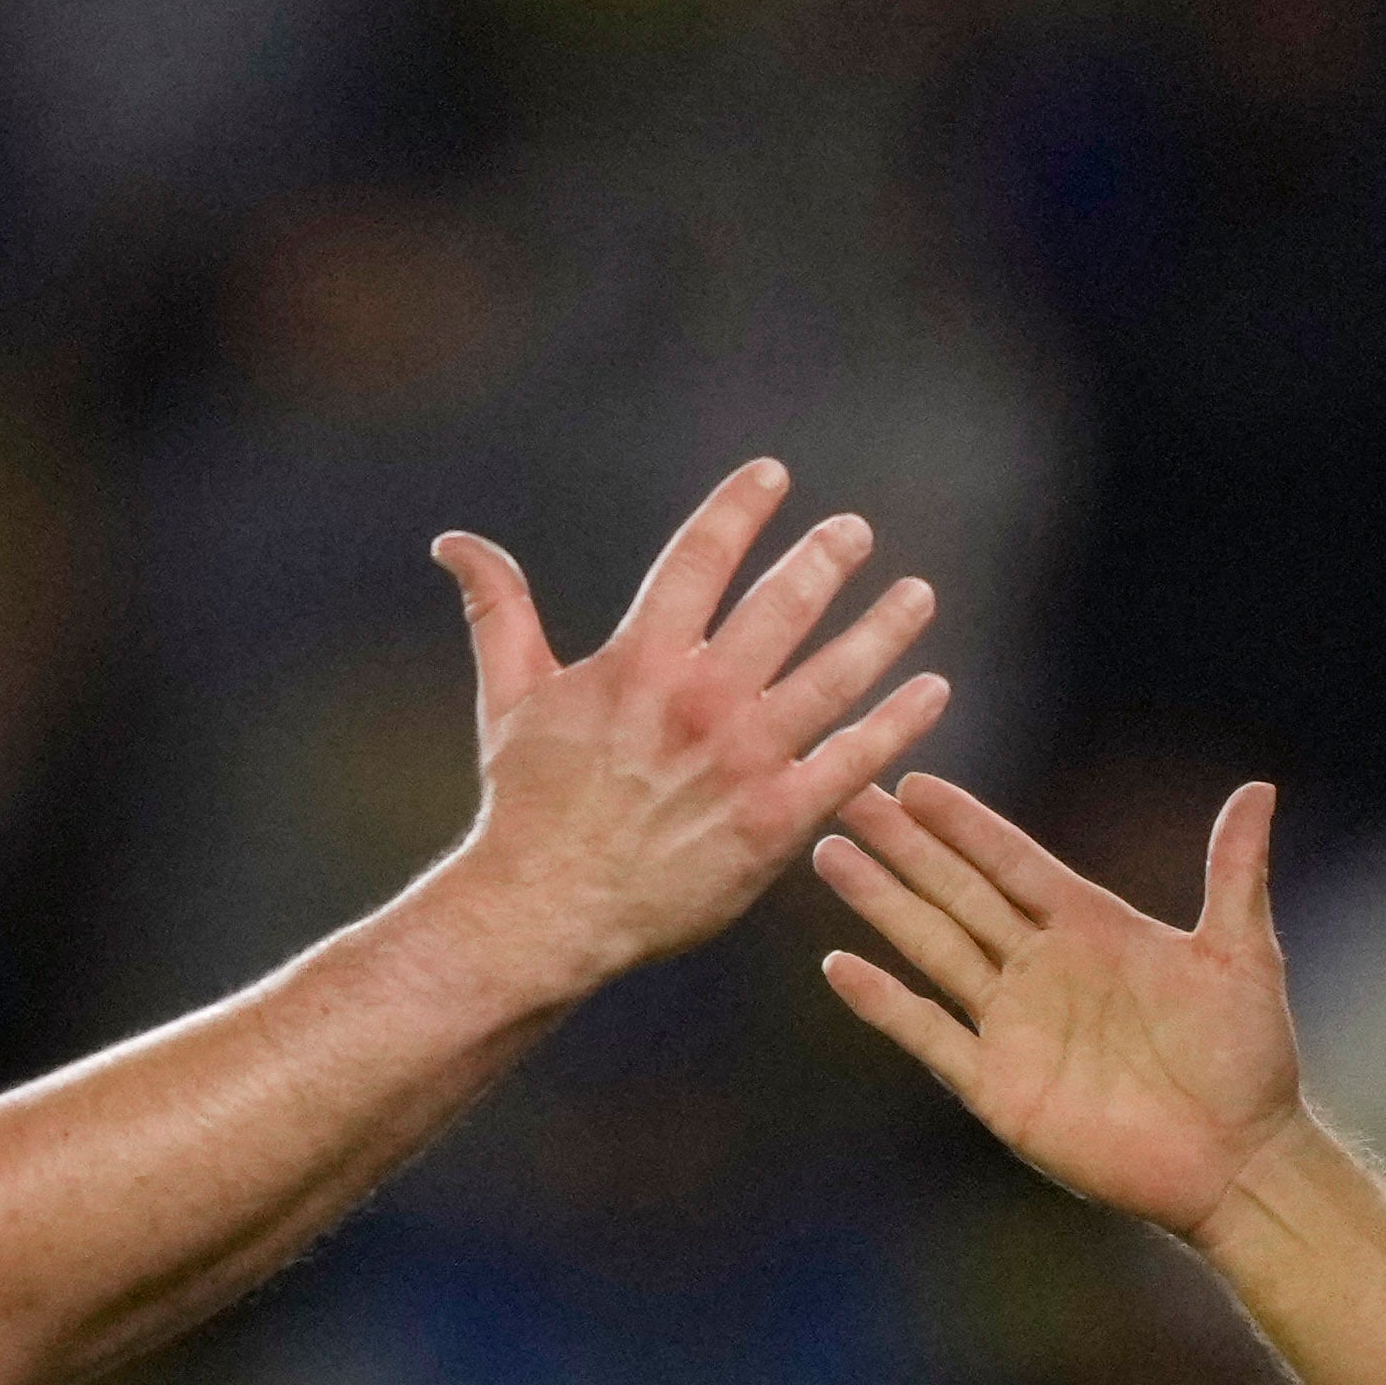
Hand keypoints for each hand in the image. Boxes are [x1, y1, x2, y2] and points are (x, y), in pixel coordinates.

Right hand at [432, 460, 946, 999]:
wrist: (547, 909)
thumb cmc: (527, 804)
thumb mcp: (510, 696)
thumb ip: (499, 610)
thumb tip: (453, 541)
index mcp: (641, 659)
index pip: (702, 557)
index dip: (740, 508)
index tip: (773, 475)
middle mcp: (703, 699)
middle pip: (785, 604)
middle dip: (827, 557)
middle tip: (856, 531)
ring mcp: (747, 759)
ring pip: (838, 674)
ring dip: (886, 627)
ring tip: (918, 594)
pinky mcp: (779, 819)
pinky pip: (856, 759)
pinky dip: (900, 721)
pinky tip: (932, 689)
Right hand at [813, 774, 1303, 1237]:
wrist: (1236, 1160)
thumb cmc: (1248, 1058)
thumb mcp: (1243, 955)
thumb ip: (1234, 873)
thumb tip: (1258, 789)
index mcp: (1092, 927)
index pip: (1011, 863)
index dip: (964, 824)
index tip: (913, 781)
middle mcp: (1042, 968)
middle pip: (956, 893)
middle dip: (902, 846)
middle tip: (844, 793)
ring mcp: (1014, 1025)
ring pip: (932, 948)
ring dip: (881, 904)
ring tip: (829, 854)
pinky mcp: (998, 1086)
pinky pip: (929, 1034)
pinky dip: (884, 1003)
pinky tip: (839, 966)